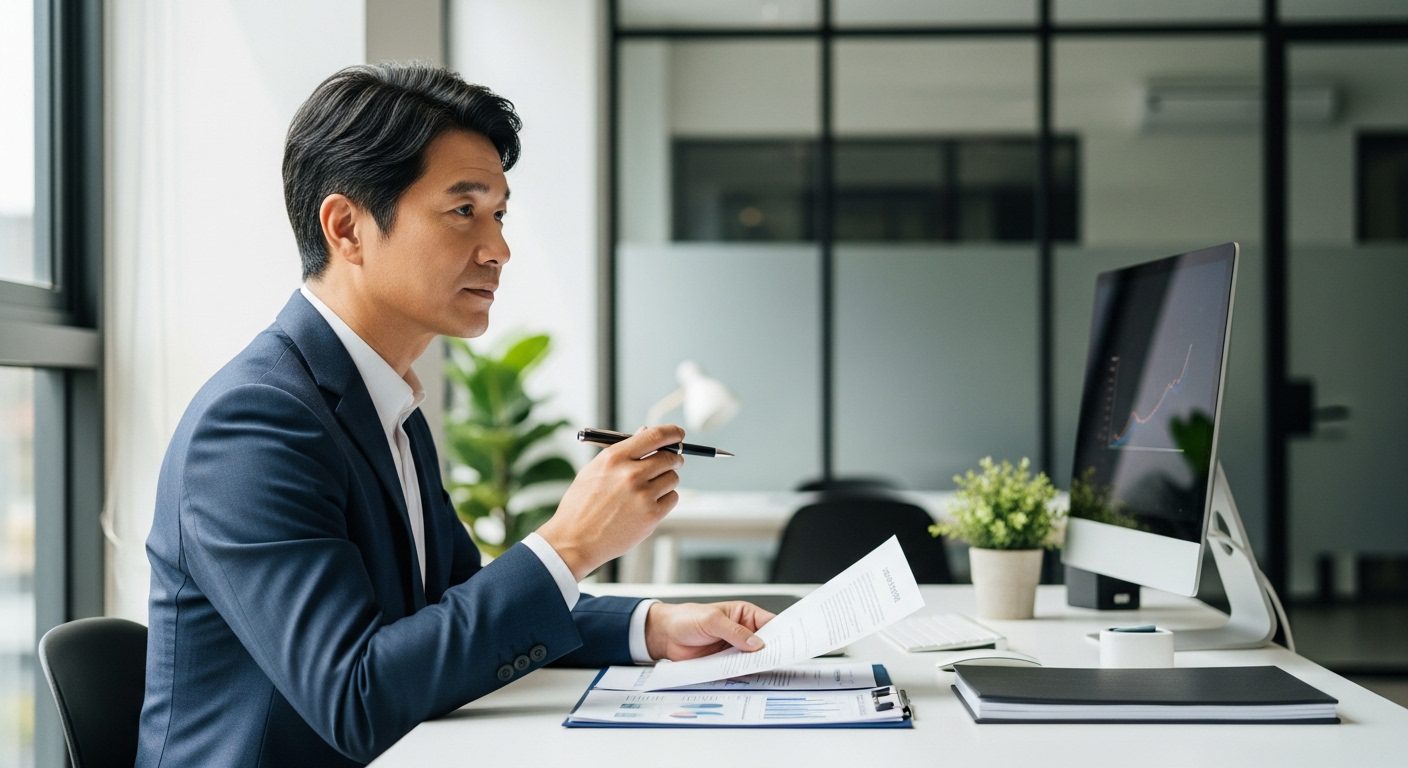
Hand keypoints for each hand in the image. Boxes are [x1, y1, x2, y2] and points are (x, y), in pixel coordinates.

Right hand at [537, 425, 685, 579]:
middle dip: (673, 458)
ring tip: (648, 490)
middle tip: (672, 462)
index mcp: (614, 458)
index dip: (672, 432)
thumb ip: (622, 450)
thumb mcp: (594, 470)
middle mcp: (630, 474)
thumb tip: (645, 431)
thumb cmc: (582, 505)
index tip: (678, 434)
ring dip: (666, 481)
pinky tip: (648, 504)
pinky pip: (672, 498)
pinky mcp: (651, 515)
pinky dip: (665, 499)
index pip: (654, 436)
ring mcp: (642, 495)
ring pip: (672, 478)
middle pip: (669, 457)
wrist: (575, 540)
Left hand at [644, 601, 776, 660]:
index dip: (781, 632)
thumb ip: (735, 632)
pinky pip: (739, 669)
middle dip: (771, 651)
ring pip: (753, 658)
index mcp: (743, 614)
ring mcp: (734, 648)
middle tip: (778, 659)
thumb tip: (756, 643)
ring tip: (764, 669)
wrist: (665, 635)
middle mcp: (742, 631)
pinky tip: (748, 675)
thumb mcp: (712, 621)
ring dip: (757, 664)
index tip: (789, 643)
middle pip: (764, 643)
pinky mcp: (725, 662)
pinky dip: (744, 673)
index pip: (769, 622)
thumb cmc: (686, 618)